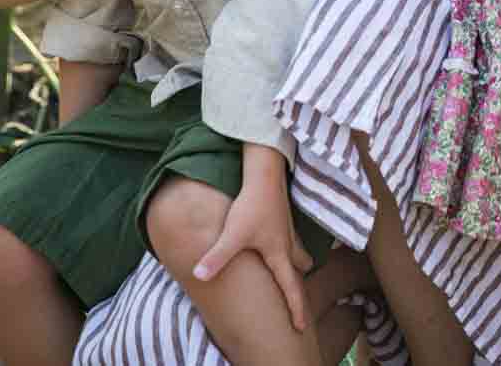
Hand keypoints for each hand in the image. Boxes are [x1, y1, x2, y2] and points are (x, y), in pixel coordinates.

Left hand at [192, 152, 312, 332]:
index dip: (296, 309)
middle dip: (300, 280)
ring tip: (294, 267)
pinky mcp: (283, 214)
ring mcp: (288, 228)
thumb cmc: (252, 206)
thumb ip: (217, 257)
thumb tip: (199, 276)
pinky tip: (278, 238)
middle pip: (301, 267)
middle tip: (298, 292)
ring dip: (298, 260)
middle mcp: (287, 243)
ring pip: (299, 250)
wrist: (265, 173)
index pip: (291, 288)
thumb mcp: (232, 235)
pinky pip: (291, 236)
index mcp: (278, 254)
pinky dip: (289, 243)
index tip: (301, 326)